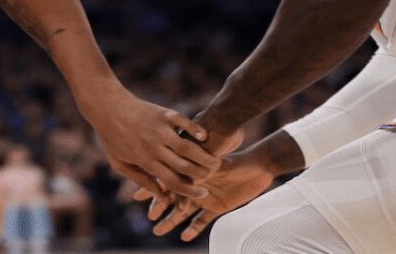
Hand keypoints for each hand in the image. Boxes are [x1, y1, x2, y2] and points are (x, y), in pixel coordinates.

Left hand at [84, 88, 218, 198]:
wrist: (106, 107)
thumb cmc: (112, 137)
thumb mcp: (120, 164)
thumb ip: (140, 180)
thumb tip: (159, 196)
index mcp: (144, 161)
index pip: (171, 182)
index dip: (189, 191)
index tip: (202, 194)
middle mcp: (154, 147)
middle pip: (184, 167)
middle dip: (202, 175)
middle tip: (212, 176)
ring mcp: (160, 130)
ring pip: (187, 147)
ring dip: (204, 156)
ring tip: (216, 161)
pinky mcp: (164, 114)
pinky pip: (183, 122)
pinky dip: (195, 130)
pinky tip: (204, 137)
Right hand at [138, 149, 274, 241]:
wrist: (258, 166)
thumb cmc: (236, 159)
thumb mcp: (215, 162)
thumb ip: (200, 169)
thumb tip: (183, 170)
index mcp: (191, 172)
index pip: (167, 181)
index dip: (153, 189)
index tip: (137, 196)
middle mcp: (195, 185)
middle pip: (172, 198)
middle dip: (159, 207)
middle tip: (148, 217)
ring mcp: (205, 197)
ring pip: (184, 212)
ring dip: (171, 221)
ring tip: (157, 231)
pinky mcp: (217, 208)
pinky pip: (203, 221)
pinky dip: (194, 229)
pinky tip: (184, 237)